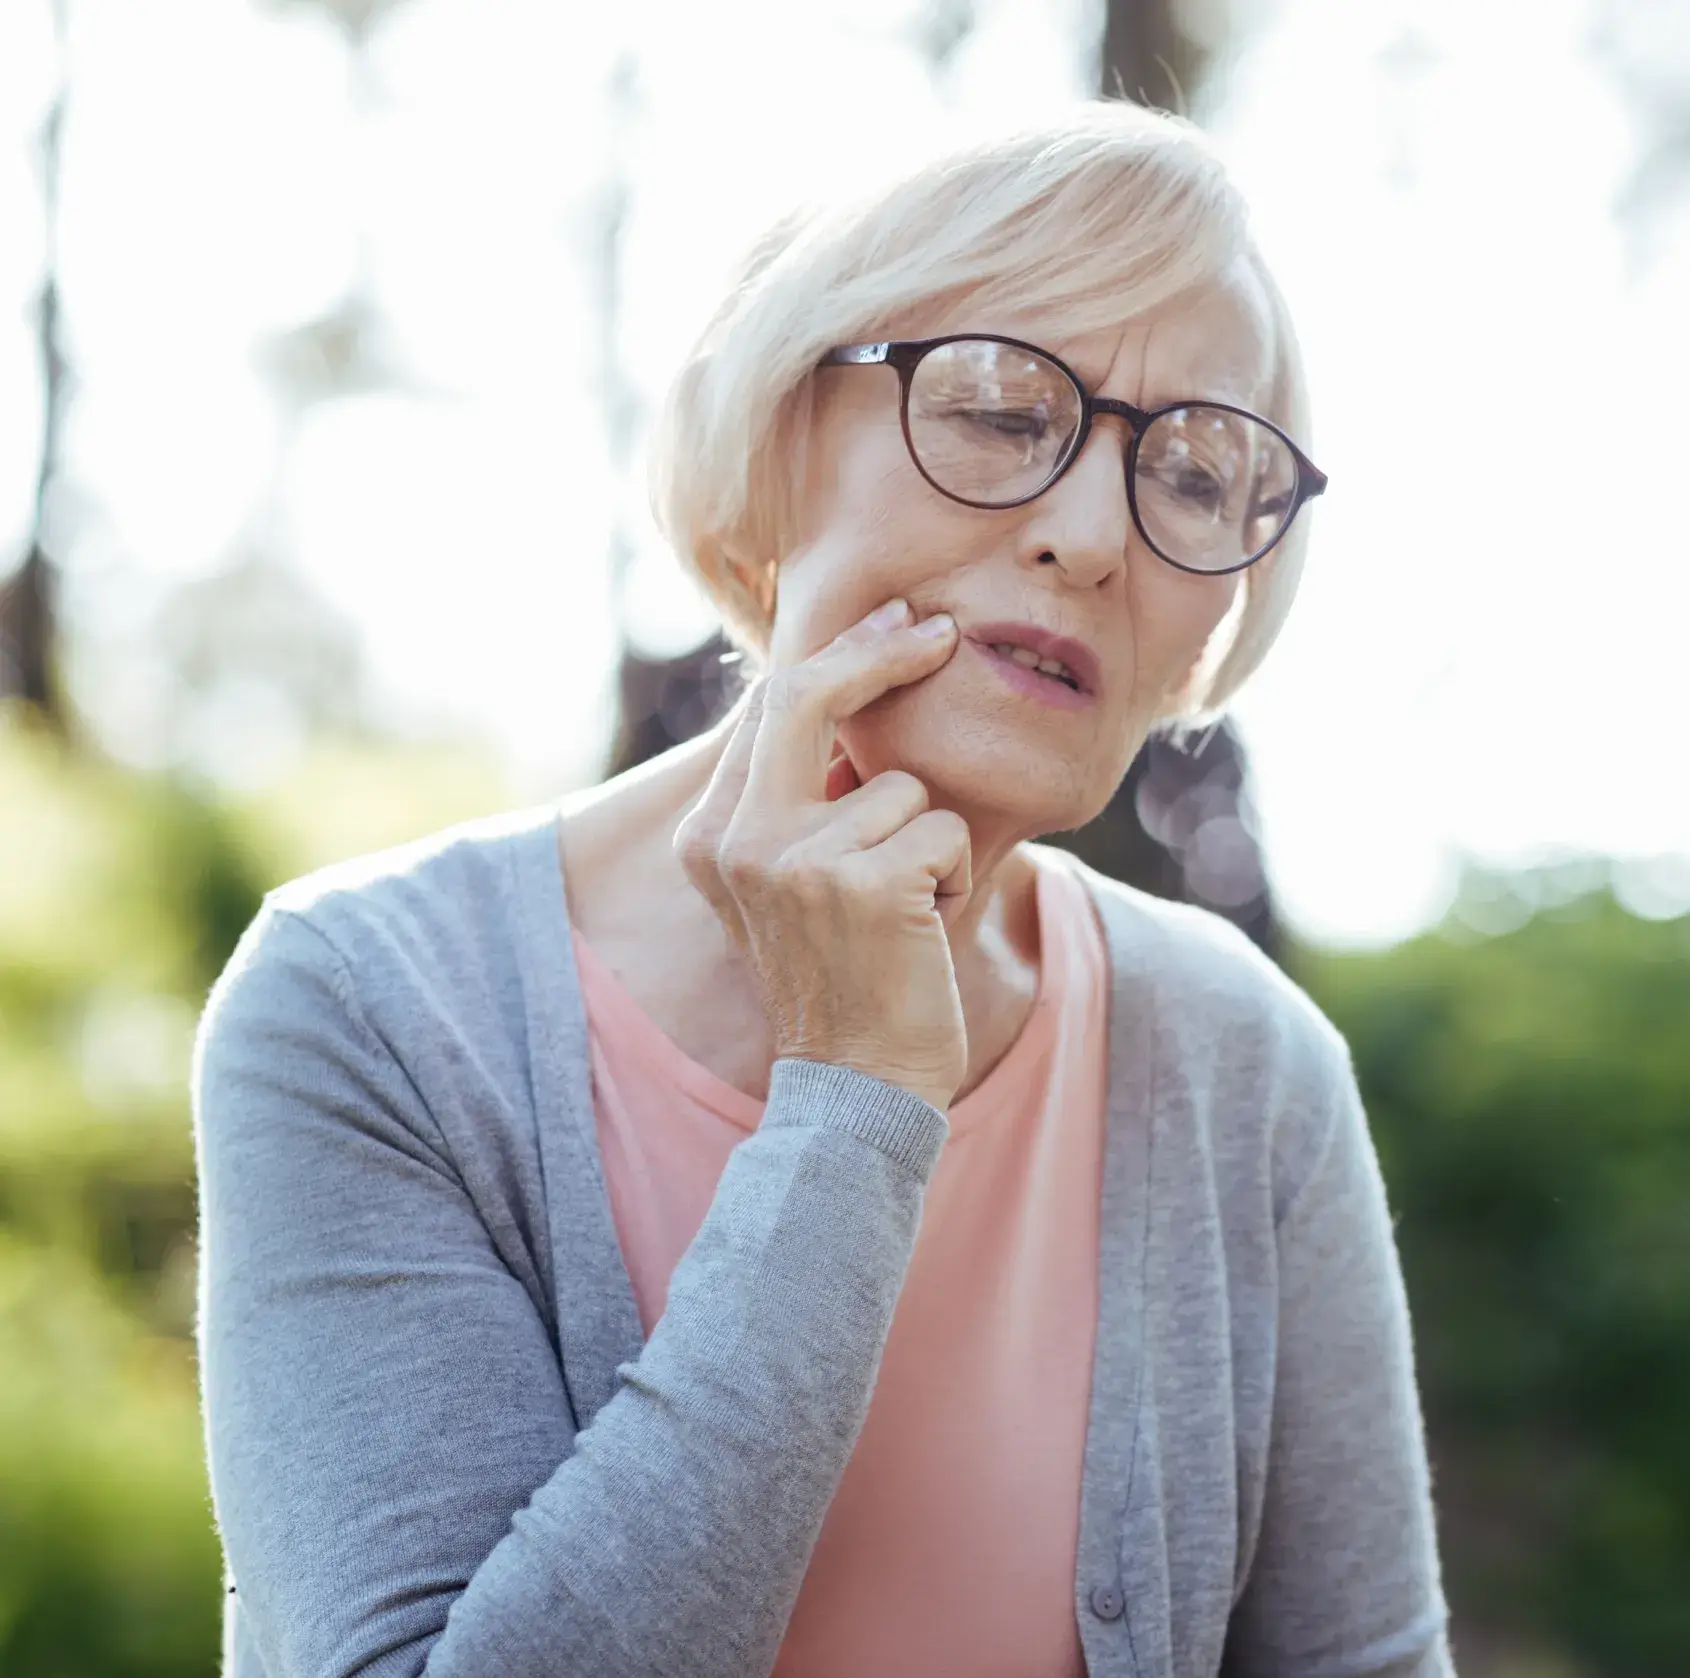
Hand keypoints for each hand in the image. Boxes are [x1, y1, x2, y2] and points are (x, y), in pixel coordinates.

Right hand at [674, 598, 970, 1111]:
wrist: (856, 1083)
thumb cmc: (840, 975)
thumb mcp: (784, 884)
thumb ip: (789, 799)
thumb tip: (834, 685)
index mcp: (711, 835)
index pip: (766, 710)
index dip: (837, 656)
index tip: (893, 625)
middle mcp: (739, 840)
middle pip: (805, 697)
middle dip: (879, 652)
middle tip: (939, 631)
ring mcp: (796, 860)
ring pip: (901, 787)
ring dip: (925, 841)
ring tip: (901, 908)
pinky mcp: (863, 883)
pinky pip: (940, 830)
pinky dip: (950, 875)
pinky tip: (921, 927)